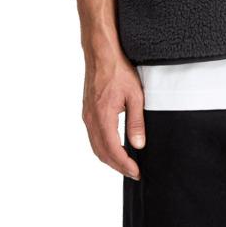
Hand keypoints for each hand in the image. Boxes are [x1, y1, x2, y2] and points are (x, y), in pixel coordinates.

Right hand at [81, 51, 145, 179]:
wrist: (101, 53)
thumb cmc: (118, 70)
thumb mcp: (135, 95)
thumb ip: (136, 122)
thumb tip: (138, 145)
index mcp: (103, 117)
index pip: (113, 150)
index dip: (125, 165)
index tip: (136, 172)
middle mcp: (91, 119)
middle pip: (101, 153)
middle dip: (117, 166)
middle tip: (133, 172)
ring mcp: (86, 115)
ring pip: (95, 146)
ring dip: (109, 158)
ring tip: (125, 163)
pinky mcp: (86, 111)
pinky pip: (92, 136)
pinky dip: (102, 147)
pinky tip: (113, 146)